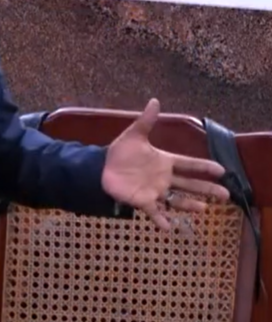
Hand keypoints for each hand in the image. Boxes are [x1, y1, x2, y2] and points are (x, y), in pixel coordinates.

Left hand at [101, 98, 230, 230]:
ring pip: (177, 200)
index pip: (189, 164)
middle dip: (207, 189)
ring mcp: (155, 191)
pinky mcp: (142, 201)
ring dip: (189, 205)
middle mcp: (164, 178)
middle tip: (226, 195)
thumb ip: (146, 121)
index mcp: (164, 161)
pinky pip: (155, 212)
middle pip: (189, 184)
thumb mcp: (134, 135)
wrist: (102, 168)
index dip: (204, 167)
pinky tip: (170, 228)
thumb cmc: (119, 153)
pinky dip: (162, 220)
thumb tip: (154, 101)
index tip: (221, 170)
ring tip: (204, 209)